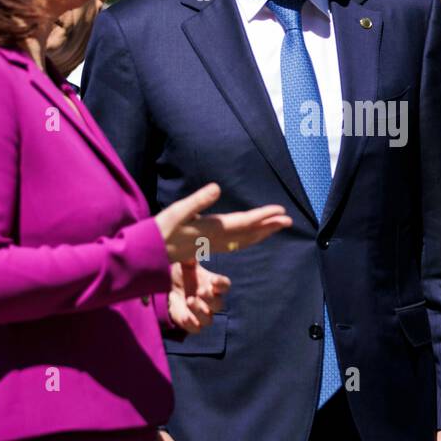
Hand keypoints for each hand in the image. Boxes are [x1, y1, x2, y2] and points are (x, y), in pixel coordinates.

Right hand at [154, 183, 291, 263]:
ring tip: (277, 227)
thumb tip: (216, 187)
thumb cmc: (162, 229)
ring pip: (245, 240)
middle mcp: (217, 238)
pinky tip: (254, 236)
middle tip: (289, 220)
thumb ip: (198, 200)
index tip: (280, 211)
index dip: (263, 216)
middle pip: (250, 233)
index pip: (244, 222)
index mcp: (213, 228)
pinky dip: (250, 239)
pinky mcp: (210, 246)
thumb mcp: (178, 210)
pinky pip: (237, 243)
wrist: (151, 253)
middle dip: (270, 227)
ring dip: (262, 233)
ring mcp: (214, 244)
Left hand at [167, 260, 229, 332]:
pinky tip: (185, 317)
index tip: (213, 280)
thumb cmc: (177, 272)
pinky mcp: (188, 322)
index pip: (224, 285)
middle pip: (218, 304)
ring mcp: (199, 313)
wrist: (162, 286)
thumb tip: (197, 241)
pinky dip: (192, 324)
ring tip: (189, 300)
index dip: (221, 284)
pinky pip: (196, 329)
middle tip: (200, 291)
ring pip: (209, 319)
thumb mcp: (183, 261)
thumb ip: (191, 254)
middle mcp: (208, 300)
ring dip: (201, 311)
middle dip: (211, 298)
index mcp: (210, 284)